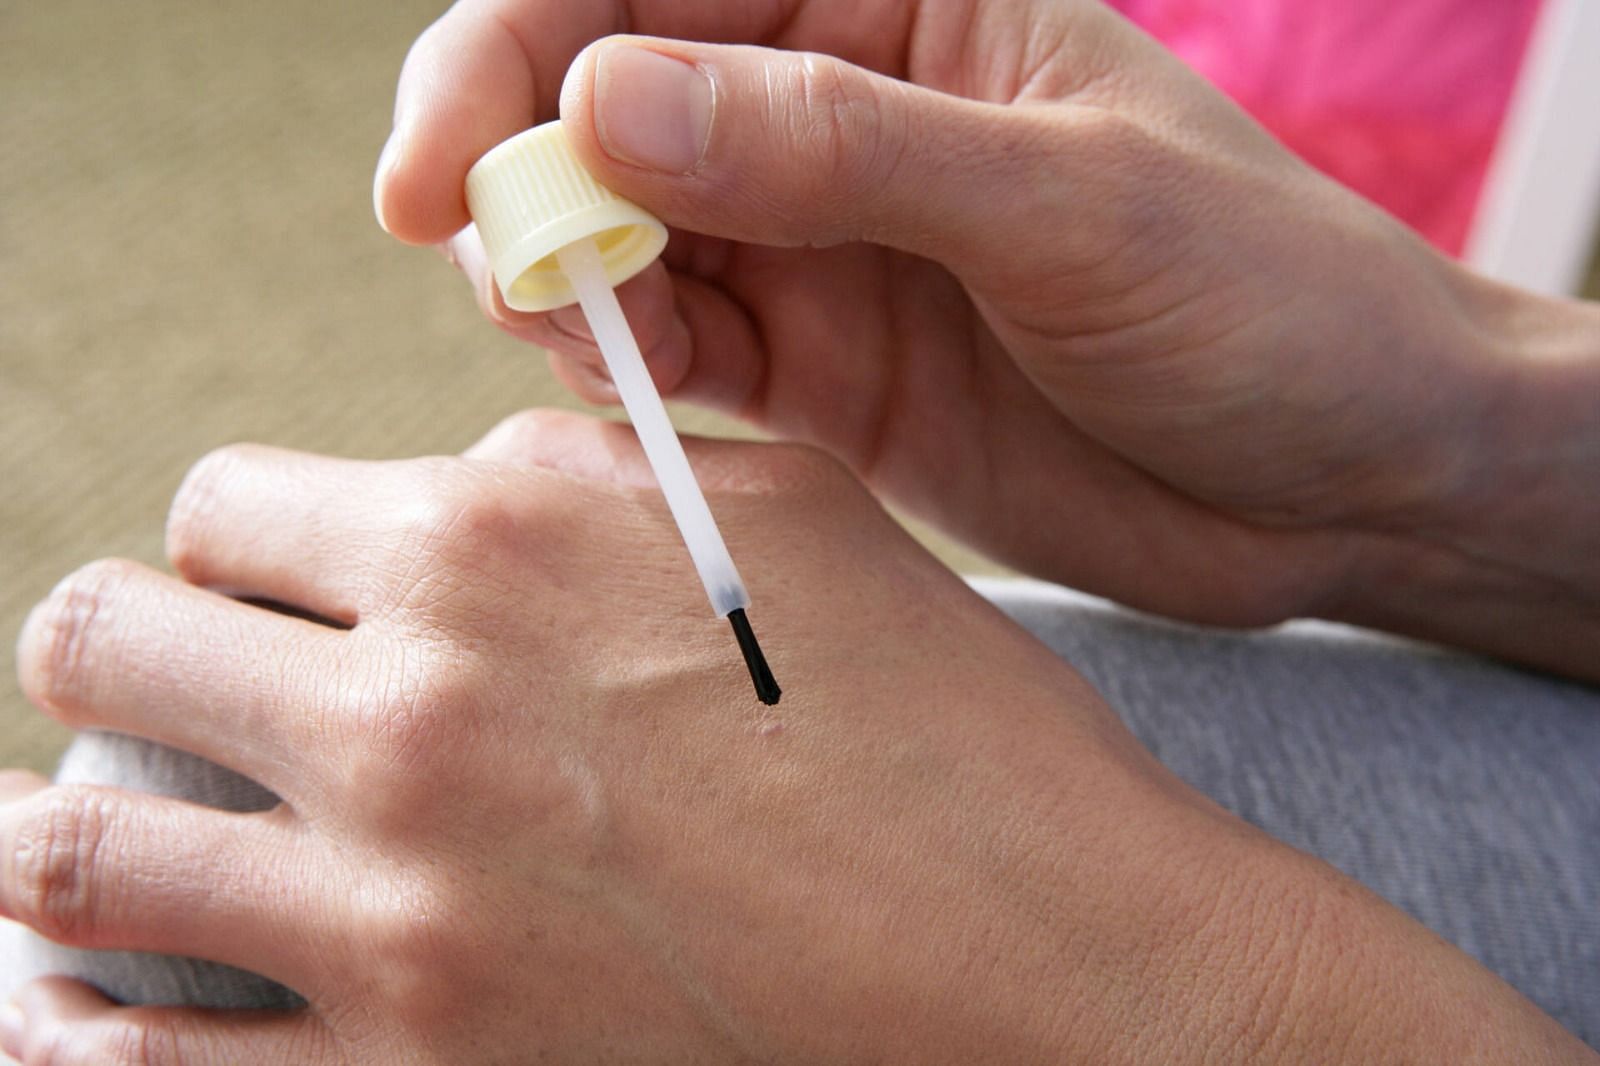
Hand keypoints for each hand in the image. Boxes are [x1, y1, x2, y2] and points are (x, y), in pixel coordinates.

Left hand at [2, 411, 1585, 1063]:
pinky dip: (74, 1025)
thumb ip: (599, 473)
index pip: (230, 501)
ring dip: (68, 828)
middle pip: (108, 637)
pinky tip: (90, 1002)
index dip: (250, 537)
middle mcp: (414, 707)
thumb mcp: (796, 521)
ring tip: (109, 834)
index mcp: (499, 541)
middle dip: (128, 645)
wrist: (1066, 983)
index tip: (282, 582)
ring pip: (72, 850)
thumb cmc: (958, 740)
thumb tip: (472, 479)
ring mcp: (394, 911)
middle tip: (175, 682)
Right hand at [376, 0, 1599, 679]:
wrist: (1339, 482)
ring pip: (620, 235)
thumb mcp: (1067, 203)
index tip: (453, 159)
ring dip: (560, 278)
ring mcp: (820, 246)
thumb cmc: (1261, 300)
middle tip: (496, 262)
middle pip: (600, 104)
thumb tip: (610, 105)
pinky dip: (630, 370)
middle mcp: (833, 114)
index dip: (520, 50)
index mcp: (897, 5)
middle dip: (518, 171)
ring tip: (573, 334)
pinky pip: (679, 353)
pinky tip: (635, 397)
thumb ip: (842, 149)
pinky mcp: (821, 371)